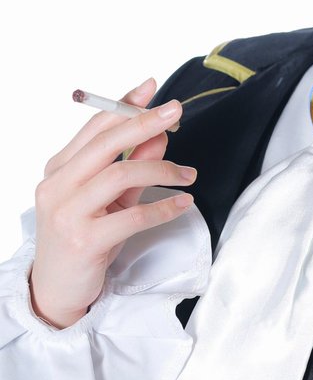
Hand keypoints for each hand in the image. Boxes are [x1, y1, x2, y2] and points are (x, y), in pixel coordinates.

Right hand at [29, 78, 196, 329]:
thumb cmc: (83, 239)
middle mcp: (58, 186)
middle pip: (106, 144)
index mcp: (59, 170)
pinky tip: (183, 202)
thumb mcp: (109, 199)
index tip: (150, 89)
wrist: (57, 290)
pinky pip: (133, 216)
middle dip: (144, 123)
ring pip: (121, 175)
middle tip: (175, 112)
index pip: (94, 128)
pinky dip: (163, 207)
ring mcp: (67, 213)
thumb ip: (133, 167)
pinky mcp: (85, 240)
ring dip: (162, 169)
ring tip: (188, 173)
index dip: (124, 105)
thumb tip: (160, 135)